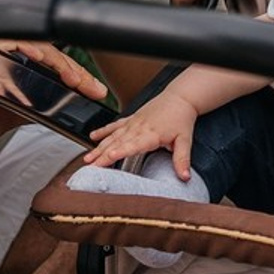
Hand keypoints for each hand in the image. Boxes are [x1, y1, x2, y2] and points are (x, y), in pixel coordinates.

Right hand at [83, 89, 198, 178]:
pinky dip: (103, 130)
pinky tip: (93, 136)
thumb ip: (182, 159)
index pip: (132, 145)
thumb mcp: (185, 139)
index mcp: (151, 134)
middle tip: (89, 166)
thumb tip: (184, 177)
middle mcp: (139, 128)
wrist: (181, 96)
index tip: (107, 158)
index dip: (119, 152)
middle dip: (102, 155)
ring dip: (99, 147)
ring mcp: (134, 122)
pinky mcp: (132, 118)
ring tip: (88, 158)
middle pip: (117, 143)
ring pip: (113, 135)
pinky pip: (115, 125)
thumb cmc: (182, 117)